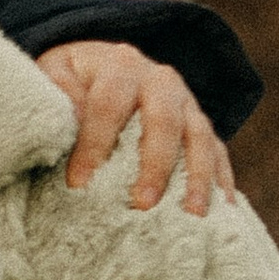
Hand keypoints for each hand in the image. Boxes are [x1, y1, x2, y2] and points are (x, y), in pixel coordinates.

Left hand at [36, 41, 235, 216]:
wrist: (106, 65)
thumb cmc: (74, 79)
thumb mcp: (54, 72)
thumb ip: (57, 91)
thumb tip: (68, 119)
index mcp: (121, 66)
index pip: (109, 105)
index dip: (94, 144)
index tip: (79, 183)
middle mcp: (161, 80)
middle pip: (164, 121)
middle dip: (154, 164)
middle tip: (142, 204)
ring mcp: (187, 103)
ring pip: (200, 137)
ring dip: (198, 176)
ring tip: (193, 214)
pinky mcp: (201, 126)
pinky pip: (219, 152)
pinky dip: (222, 180)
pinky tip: (224, 210)